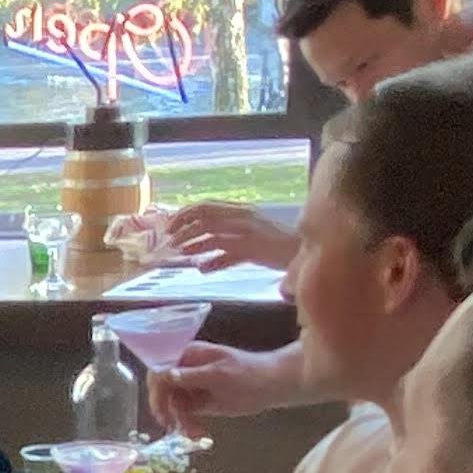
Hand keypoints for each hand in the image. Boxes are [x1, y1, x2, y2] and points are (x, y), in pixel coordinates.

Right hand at [154, 338, 301, 430]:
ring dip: (179, 420)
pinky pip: (184, 414)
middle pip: (162, 389)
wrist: (273, 386)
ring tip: (194, 434)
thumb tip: (166, 375)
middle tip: (171, 425)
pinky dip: (188, 425)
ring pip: (172, 405)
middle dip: (166, 408)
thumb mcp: (220, 375)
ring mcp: (191, 386)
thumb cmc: (250, 373)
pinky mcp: (199, 402)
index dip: (156, 389)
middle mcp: (185, 369)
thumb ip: (192, 376)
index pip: (160, 369)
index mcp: (187, 355)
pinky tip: (197, 434)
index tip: (161, 409)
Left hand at [164, 201, 296, 268]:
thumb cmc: (277, 248)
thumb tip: (202, 265)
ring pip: (212, 233)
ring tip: (177, 251)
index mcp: (241, 210)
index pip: (206, 205)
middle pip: (204, 216)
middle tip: (167, 238)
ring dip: (191, 241)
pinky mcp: (255, 249)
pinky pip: (228, 253)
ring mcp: (248, 232)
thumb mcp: (248, 243)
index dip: (184, 213)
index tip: (169, 224)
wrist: (304, 253)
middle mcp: (243, 217)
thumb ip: (225, 251)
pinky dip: (213, 261)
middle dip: (182, 225)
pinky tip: (203, 267)